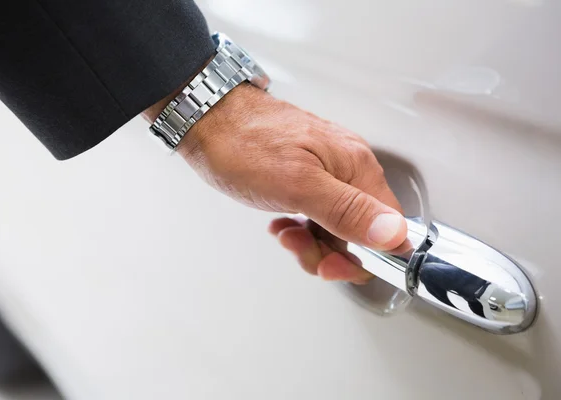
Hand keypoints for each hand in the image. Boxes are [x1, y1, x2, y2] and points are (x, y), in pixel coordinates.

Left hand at [176, 84, 407, 283]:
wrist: (209, 119)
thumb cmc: (244, 144)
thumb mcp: (296, 185)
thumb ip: (346, 210)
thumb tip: (392, 235)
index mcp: (356, 168)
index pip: (388, 229)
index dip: (364, 257)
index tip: (330, 265)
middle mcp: (349, 168)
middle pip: (361, 232)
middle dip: (328, 251)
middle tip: (296, 246)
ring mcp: (328, 171)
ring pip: (337, 227)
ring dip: (311, 241)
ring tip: (284, 232)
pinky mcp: (309, 174)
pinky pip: (318, 214)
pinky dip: (301, 227)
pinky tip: (282, 222)